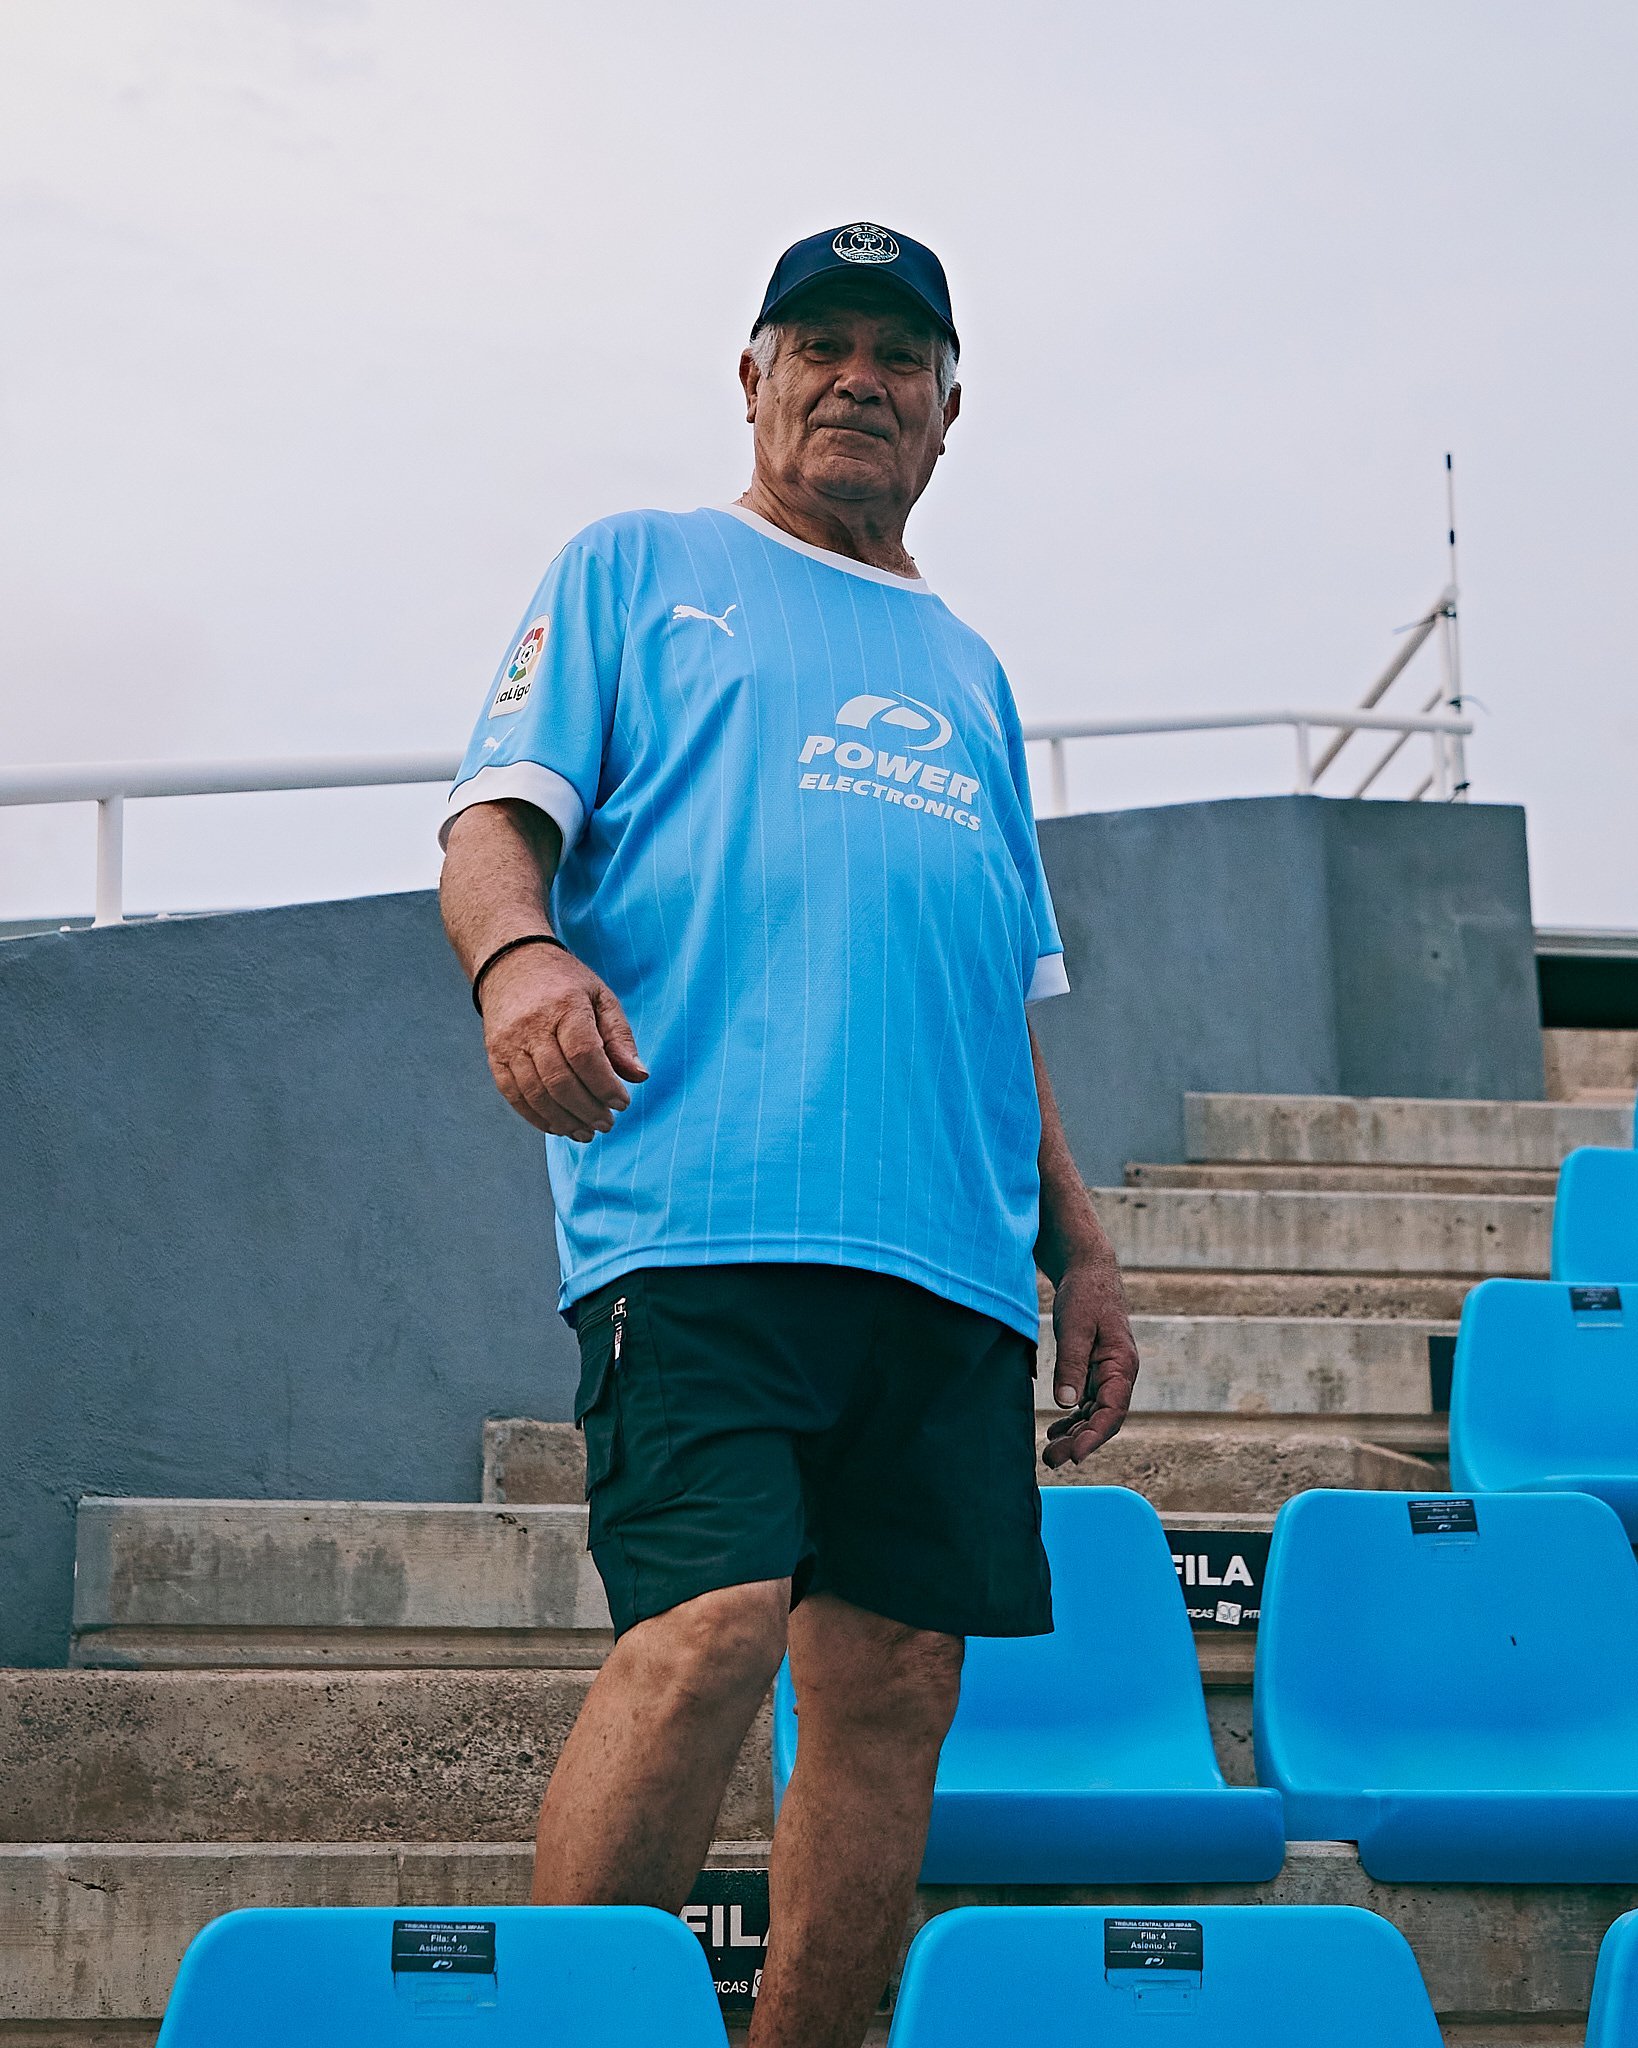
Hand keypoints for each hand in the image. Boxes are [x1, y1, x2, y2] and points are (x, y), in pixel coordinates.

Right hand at [479, 943, 648, 1141]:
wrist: (511, 964)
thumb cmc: (565, 983)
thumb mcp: (601, 998)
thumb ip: (620, 1038)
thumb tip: (639, 1077)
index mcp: (564, 1006)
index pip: (584, 1054)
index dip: (605, 1085)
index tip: (622, 1103)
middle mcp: (532, 1026)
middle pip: (560, 1080)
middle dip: (587, 1109)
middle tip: (607, 1124)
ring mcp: (509, 1042)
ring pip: (536, 1093)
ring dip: (564, 1120)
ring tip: (587, 1133)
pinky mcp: (494, 1056)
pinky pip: (514, 1095)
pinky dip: (537, 1117)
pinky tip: (560, 1127)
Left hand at [1040, 1254, 1139, 1467]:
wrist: (1088, 1269)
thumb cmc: (1086, 1294)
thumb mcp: (1076, 1326)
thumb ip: (1071, 1364)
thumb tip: (1066, 1403)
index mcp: (1122, 1365)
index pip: (1112, 1412)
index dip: (1094, 1437)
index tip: (1074, 1455)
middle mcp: (1118, 1374)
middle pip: (1102, 1419)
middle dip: (1079, 1442)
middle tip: (1051, 1460)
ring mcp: (1106, 1373)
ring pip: (1093, 1414)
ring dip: (1074, 1434)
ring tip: (1050, 1453)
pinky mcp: (1093, 1368)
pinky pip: (1086, 1402)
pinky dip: (1072, 1418)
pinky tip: (1055, 1430)